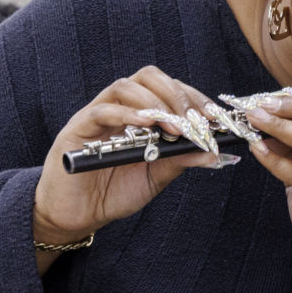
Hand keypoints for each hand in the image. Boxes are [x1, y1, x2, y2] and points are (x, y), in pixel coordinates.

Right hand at [30, 66, 223, 253]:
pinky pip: (101, 111)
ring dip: (155, 103)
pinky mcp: (77, 129)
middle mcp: (119, 108)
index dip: (192, 97)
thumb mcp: (157, 176)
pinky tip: (147, 126)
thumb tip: (213, 151)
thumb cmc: (115, 192)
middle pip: (148, 77)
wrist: (78, 215)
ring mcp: (97, 115)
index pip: (168, 88)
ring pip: (125, 86)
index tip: (213, 116)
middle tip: (194, 120)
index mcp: (141, 114)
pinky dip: (127, 114)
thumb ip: (181, 160)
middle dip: (176, 94)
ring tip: (173, 127)